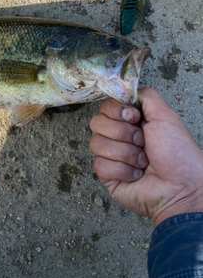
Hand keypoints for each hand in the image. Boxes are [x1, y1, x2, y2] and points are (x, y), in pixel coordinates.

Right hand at [89, 88, 202, 225]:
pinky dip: (123, 170)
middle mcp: (118, 137)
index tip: (135, 119)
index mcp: (129, 121)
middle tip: (142, 142)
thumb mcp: (165, 116)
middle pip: (96, 123)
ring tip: (142, 161)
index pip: (105, 107)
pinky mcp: (107, 176)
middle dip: (123, 133)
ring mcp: (111, 156)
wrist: (181, 187)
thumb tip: (127, 90)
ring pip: (96, 144)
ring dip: (125, 153)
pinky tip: (136, 174)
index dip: (117, 112)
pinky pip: (100, 165)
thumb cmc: (178, 154)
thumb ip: (146, 96)